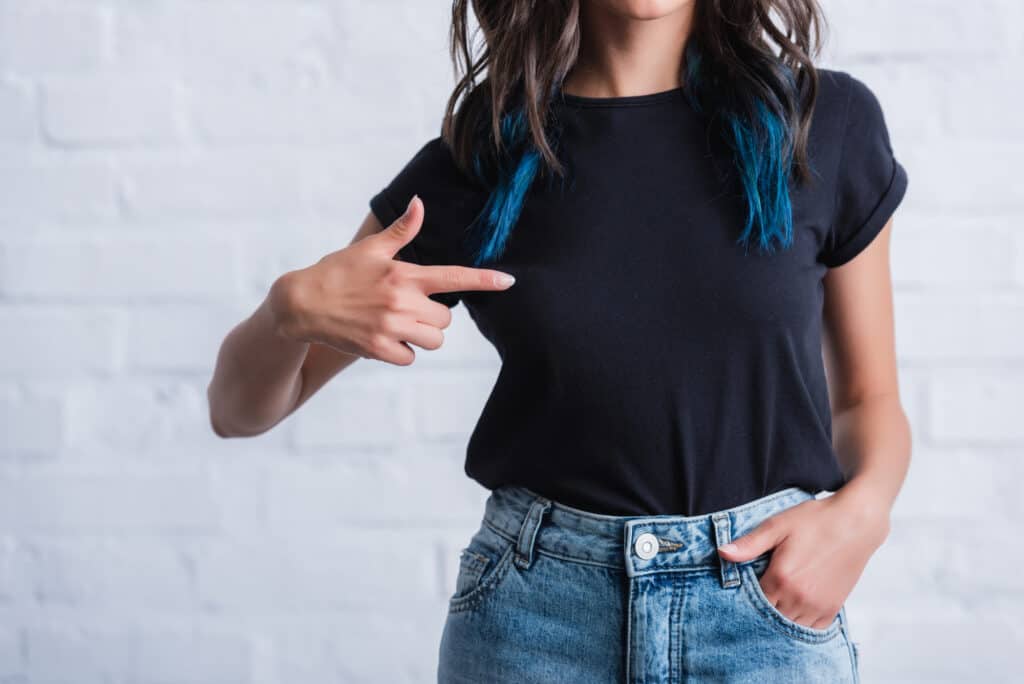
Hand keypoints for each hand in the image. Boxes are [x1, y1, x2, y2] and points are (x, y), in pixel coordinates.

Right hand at [266, 195, 515, 364]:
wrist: (301, 304)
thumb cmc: (338, 272)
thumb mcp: (370, 248)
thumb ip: (401, 230)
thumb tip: (420, 203)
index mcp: (404, 274)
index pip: (454, 277)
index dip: (484, 280)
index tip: (509, 281)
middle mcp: (401, 301)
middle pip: (446, 319)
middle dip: (433, 316)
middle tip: (406, 308)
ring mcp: (390, 327)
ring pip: (434, 340)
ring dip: (422, 335)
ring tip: (395, 323)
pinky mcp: (379, 350)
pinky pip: (412, 357)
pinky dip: (402, 352)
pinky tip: (383, 338)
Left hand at [716, 491, 889, 629]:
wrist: (856, 523)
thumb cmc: (815, 520)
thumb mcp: (777, 526)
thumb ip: (749, 544)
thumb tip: (722, 553)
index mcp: (781, 578)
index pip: (752, 602)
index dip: (743, 599)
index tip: (739, 592)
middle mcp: (799, 597)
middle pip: (769, 618)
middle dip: (759, 611)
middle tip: (755, 599)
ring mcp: (817, 606)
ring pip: (789, 627)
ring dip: (779, 619)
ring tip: (774, 603)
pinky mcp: (832, 608)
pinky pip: (811, 629)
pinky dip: (799, 625)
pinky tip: (792, 611)